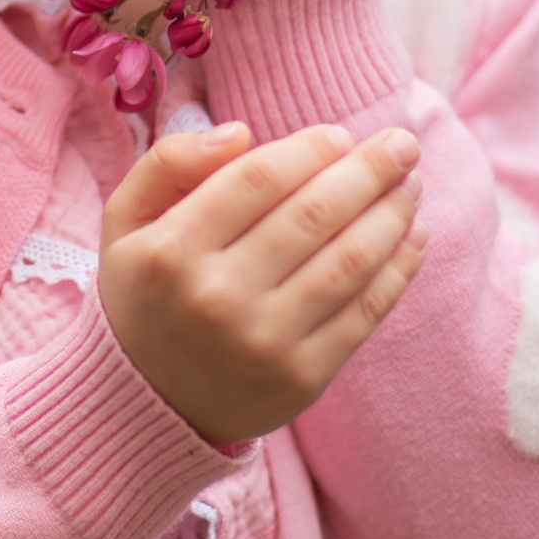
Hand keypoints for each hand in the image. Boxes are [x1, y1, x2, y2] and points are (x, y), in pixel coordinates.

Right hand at [97, 119, 429, 447]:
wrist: (145, 405)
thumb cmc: (145, 295)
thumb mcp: (125, 223)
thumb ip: (167, 163)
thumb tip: (241, 133)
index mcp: (171, 250)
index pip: (258, 179)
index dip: (310, 149)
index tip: (340, 135)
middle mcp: (216, 295)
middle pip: (313, 215)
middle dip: (369, 171)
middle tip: (403, 144)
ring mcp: (263, 341)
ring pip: (348, 260)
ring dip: (392, 215)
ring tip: (411, 185)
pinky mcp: (302, 376)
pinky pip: (364, 312)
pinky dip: (399, 270)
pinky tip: (414, 237)